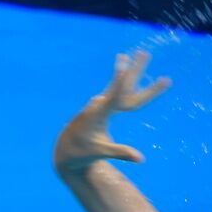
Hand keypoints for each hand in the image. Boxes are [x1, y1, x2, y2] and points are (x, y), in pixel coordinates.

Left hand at [55, 51, 170, 174]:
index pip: (113, 96)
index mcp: (98, 115)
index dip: (119, 82)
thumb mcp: (101, 152)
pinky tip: (129, 65)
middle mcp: (99, 105)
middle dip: (134, 70)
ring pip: (121, 85)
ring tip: (143, 52)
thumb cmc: (82, 152)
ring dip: (134, 69)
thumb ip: (120, 153)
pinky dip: (127, 79)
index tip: (123, 66)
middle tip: (145, 52)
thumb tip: (141, 159)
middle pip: (121, 86)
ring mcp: (100, 103)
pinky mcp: (102, 104)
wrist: (66, 149)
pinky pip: (117, 89)